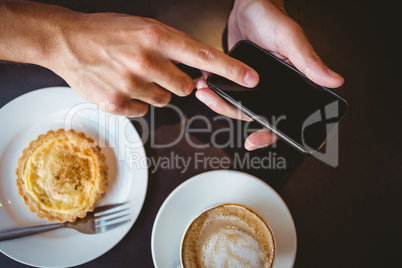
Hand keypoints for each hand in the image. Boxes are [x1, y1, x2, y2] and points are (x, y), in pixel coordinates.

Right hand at [49, 13, 259, 116]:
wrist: (68, 42)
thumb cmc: (107, 32)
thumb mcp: (143, 27)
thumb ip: (172, 47)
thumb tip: (198, 67)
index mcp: (155, 37)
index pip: (203, 55)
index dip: (230, 69)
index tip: (249, 78)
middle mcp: (146, 61)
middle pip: (185, 87)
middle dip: (177, 82)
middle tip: (156, 70)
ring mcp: (131, 84)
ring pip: (164, 100)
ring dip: (155, 91)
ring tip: (133, 75)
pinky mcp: (118, 103)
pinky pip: (144, 109)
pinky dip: (137, 100)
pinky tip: (122, 85)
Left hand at [195, 0, 343, 149]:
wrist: (247, 6)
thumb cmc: (272, 18)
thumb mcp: (290, 38)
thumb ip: (309, 61)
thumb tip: (335, 81)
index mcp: (292, 83)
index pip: (287, 117)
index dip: (272, 133)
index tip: (255, 140)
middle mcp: (273, 89)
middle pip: (259, 117)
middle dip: (239, 120)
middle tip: (219, 109)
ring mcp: (253, 86)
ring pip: (239, 107)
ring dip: (220, 104)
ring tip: (206, 93)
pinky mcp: (237, 79)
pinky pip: (227, 94)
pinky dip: (215, 93)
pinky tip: (206, 85)